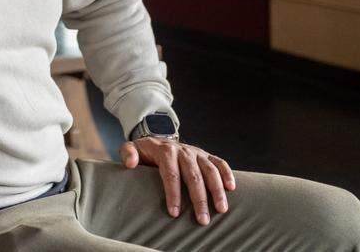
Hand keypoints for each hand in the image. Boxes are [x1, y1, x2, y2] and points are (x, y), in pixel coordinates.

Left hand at [120, 137, 235, 224]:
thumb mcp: (132, 148)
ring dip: (216, 190)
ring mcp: (196, 152)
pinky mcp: (206, 155)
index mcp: (165, 150)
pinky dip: (227, 174)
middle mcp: (183, 151)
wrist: (158, 140)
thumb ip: (128, 152)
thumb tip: (130, 163)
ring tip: (221, 210)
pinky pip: (220, 163)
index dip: (173, 194)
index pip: (170, 174)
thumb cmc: (145, 151)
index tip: (174, 213)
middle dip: (198, 199)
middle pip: (193, 176)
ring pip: (210, 171)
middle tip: (202, 220)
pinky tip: (231, 188)